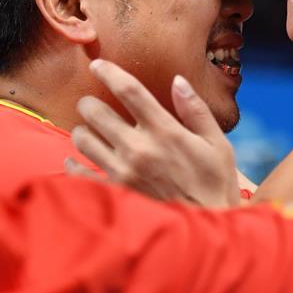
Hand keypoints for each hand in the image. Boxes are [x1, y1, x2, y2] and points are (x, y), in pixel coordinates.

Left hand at [66, 60, 240, 206]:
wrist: (208, 228)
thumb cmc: (216, 185)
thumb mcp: (218, 144)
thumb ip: (196, 111)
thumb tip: (178, 81)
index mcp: (166, 132)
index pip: (129, 90)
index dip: (109, 72)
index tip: (97, 65)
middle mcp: (140, 149)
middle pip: (95, 111)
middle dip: (90, 102)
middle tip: (93, 104)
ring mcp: (124, 173)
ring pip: (82, 139)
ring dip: (83, 131)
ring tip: (91, 133)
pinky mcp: (115, 193)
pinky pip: (79, 173)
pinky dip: (74, 164)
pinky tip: (79, 161)